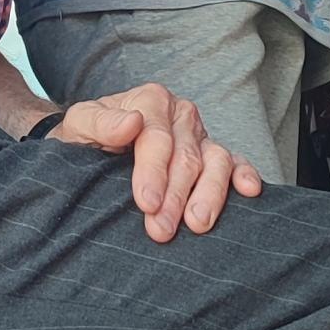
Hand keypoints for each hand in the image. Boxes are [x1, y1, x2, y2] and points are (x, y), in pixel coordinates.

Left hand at [50, 82, 262, 241]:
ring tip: (198, 224)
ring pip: (216, 161)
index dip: (153, 171)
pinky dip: (244, 175)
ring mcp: (201, 135)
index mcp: (151, 101)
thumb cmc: (86, 137)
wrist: (92, 148)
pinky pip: (235, 163)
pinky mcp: (214, 156)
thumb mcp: (81, 123)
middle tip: (162, 229)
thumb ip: (101, 122)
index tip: (147, 202)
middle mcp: (181, 115)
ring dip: (209, 194)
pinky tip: (248, 191)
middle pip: (186, 156)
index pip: (157, 138)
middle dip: (175, 195)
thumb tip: (131, 122)